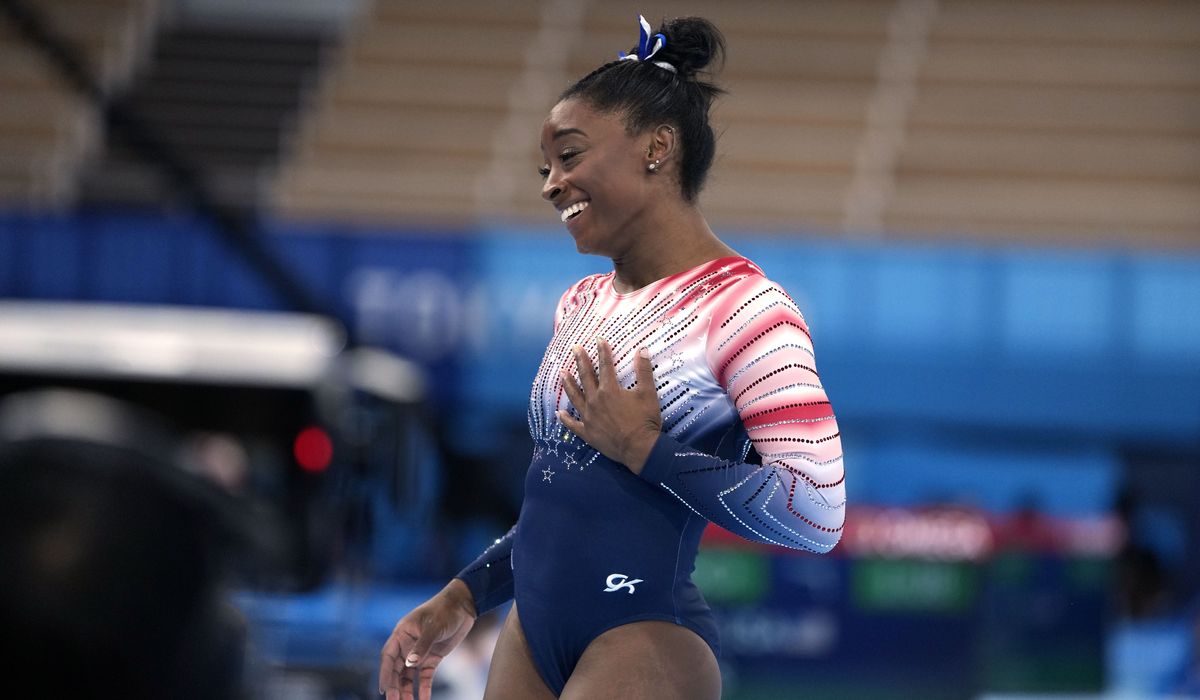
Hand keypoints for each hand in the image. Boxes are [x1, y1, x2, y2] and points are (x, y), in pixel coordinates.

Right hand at [379, 579, 476, 699]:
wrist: (464, 606)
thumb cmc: (445, 610)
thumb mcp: (433, 627)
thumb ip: (422, 646)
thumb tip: (409, 664)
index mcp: (402, 634)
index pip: (388, 656)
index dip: (385, 673)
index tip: (384, 690)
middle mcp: (407, 644)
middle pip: (397, 669)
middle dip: (395, 686)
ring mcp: (420, 652)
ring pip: (409, 676)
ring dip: (407, 690)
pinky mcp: (432, 658)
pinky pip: (425, 676)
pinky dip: (424, 688)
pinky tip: (423, 699)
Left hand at [557, 338, 661, 473]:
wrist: (640, 448)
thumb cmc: (645, 420)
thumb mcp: (648, 393)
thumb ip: (644, 371)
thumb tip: (643, 350)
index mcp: (609, 390)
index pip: (605, 366)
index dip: (603, 351)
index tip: (599, 339)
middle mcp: (595, 401)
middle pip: (585, 377)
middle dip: (581, 361)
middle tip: (575, 348)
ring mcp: (589, 417)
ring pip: (575, 397)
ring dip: (568, 384)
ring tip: (562, 373)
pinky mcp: (587, 433)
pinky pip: (573, 424)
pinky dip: (566, 419)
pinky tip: (560, 413)